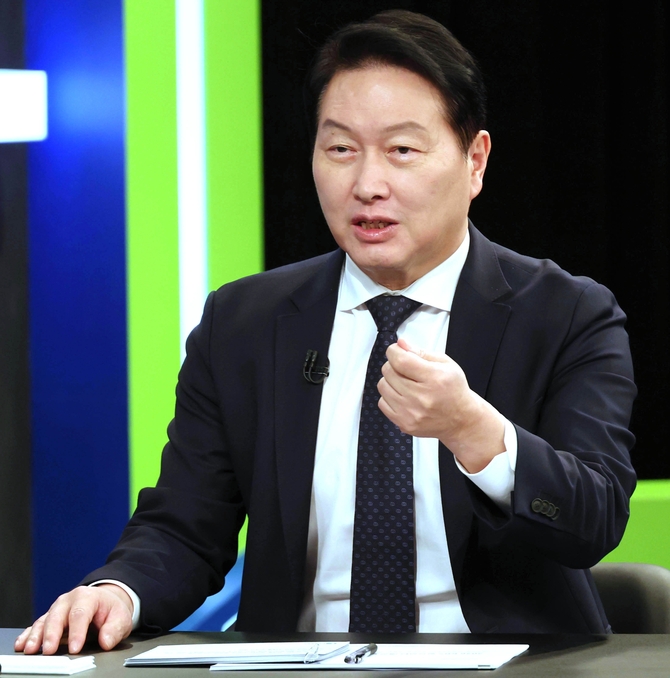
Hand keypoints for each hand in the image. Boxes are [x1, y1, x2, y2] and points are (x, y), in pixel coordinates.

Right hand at [15, 584, 132, 654]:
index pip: (81, 613)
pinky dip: (28, 635)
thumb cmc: (110, 610)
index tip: (76, 648)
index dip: (77, 631)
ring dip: (36, 636)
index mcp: (88, 597)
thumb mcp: (121, 617)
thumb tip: (106, 641)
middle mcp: (69, 600)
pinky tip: (22, 644)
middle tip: (49, 650)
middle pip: (58, 616)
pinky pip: (36, 626)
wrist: (105, 602)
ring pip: (44, 621)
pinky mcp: (49, 618)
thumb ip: (115, 629)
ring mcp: (57, 609)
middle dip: (52, 634)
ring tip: (31, 649)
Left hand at [378, 338, 505, 472]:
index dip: (394, 351)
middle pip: (389, 371)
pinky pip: (382, 403)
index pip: (400, 360)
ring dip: (391, 381)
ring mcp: (411, 412)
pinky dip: (389, 397)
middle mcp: (421, 397)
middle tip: (406, 369)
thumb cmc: (454, 391)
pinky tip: (403, 396)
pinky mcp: (404, 423)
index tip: (396, 351)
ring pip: (382, 386)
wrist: (460, 419)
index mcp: (434, 378)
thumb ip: (421, 352)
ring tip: (405, 383)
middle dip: (394, 365)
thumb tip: (401, 344)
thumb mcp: (446, 364)